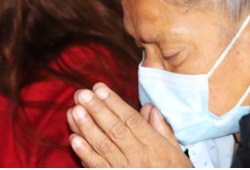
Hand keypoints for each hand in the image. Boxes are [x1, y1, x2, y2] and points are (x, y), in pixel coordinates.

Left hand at [66, 83, 190, 167]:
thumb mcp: (175, 152)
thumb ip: (162, 129)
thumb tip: (149, 107)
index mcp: (154, 146)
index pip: (132, 120)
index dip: (115, 103)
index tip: (100, 88)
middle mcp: (139, 157)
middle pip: (115, 130)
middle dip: (97, 110)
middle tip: (83, 94)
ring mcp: (125, 169)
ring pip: (104, 146)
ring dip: (87, 128)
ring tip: (74, 110)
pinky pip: (98, 166)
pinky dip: (85, 153)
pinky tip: (74, 139)